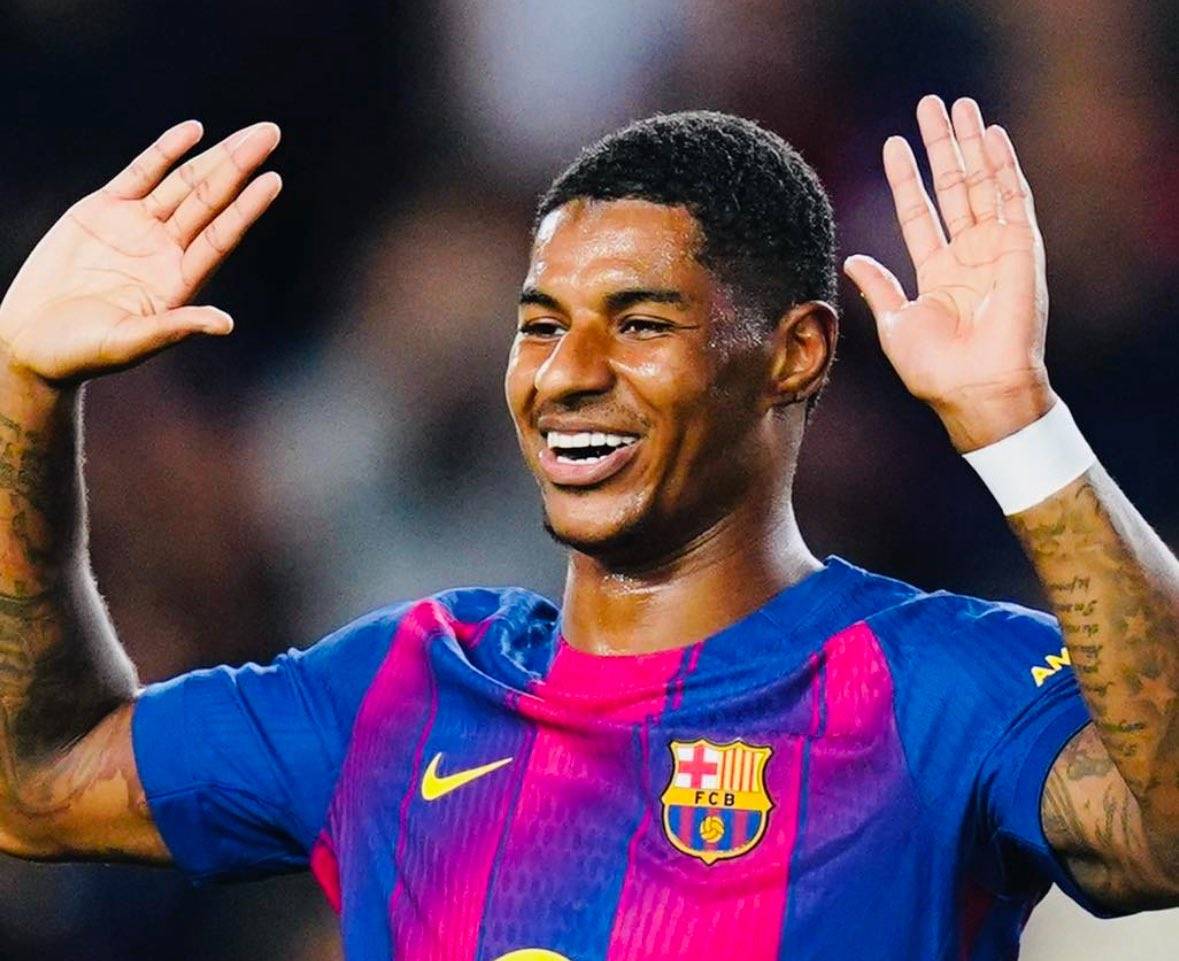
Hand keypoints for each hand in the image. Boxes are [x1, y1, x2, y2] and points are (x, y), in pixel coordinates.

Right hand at [0, 119, 281, 388]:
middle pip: (210, 201)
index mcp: (179, 281)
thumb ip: (175, 329)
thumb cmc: (82, 352)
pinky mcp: (104, 210)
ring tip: (249, 133)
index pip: (221, 237)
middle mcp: (166, 250)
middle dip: (239, 166)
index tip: (273, 180)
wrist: (33, 341)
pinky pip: (141, 173)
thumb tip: (225, 324)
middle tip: (270, 133)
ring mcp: (138, 227)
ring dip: (214, 156)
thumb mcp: (130, 344)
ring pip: (183, 183)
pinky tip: (193, 131)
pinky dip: (165, 151)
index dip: (246, 208)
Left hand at [845, 95, 1051, 450]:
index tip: (894, 144)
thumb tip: (852, 260)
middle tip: (930, 105)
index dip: (907, 179)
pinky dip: (1003, 165)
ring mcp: (996, 249)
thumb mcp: (896, 323)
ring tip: (959, 106)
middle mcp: (968, 256)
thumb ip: (879, 287)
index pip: (919, 212)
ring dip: (971, 144)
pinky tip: (991, 135)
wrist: (974, 389)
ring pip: (982, 183)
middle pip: (953, 187)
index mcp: (937, 273)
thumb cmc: (935, 369)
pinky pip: (1014, 198)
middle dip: (942, 146)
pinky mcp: (1021, 248)